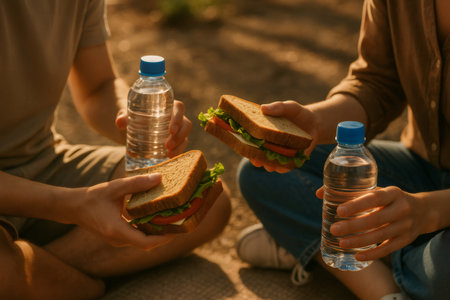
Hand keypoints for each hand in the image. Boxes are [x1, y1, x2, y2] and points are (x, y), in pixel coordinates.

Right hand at [74, 173, 176, 249]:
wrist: (73, 207)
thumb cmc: (92, 197)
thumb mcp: (115, 187)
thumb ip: (136, 183)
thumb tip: (159, 178)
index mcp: (117, 231)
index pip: (146, 243)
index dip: (164, 238)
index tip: (178, 229)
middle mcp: (118, 240)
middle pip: (148, 244)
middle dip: (165, 235)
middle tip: (181, 222)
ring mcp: (118, 240)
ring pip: (143, 241)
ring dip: (158, 233)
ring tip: (173, 220)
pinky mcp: (118, 236)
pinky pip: (137, 237)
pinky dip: (149, 230)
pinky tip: (157, 217)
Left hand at [115, 100, 191, 157]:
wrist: (133, 121)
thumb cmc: (134, 113)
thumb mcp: (129, 112)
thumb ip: (124, 115)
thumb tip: (120, 122)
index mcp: (168, 105)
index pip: (179, 108)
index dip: (178, 118)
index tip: (171, 130)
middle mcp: (175, 116)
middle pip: (185, 124)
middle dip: (180, 136)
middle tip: (167, 146)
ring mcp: (176, 129)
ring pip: (185, 136)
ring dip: (179, 146)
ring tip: (169, 154)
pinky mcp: (175, 139)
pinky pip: (181, 145)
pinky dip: (177, 151)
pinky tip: (170, 157)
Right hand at [249, 100, 318, 172]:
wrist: (314, 122)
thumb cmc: (296, 113)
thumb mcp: (289, 107)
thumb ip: (277, 107)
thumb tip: (263, 108)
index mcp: (262, 134)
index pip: (249, 142)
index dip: (244, 145)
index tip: (243, 146)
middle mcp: (268, 147)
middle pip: (257, 156)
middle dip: (256, 160)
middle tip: (257, 161)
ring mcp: (279, 155)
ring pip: (270, 165)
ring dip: (269, 166)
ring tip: (270, 165)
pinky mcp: (292, 160)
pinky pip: (286, 167)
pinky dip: (284, 168)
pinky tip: (284, 166)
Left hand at [316, 186, 430, 260]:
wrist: (423, 210)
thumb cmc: (389, 199)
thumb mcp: (377, 190)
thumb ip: (350, 191)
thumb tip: (319, 193)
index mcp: (393, 193)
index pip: (375, 198)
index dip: (357, 205)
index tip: (339, 211)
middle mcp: (402, 209)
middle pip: (376, 219)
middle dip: (353, 226)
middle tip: (334, 229)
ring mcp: (405, 226)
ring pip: (381, 235)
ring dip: (359, 241)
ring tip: (341, 243)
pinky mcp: (406, 240)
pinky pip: (388, 249)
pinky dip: (373, 254)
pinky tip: (357, 255)